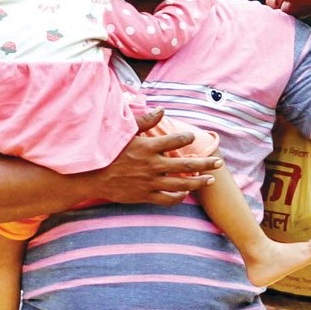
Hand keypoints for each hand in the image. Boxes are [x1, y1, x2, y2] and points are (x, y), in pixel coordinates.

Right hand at [89, 109, 220, 205]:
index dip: (187, 138)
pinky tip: (185, 193)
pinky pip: (167, 199)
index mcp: (148, 147)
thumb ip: (145, 121)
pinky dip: (179, 197)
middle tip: (218, 163)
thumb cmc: (108, 151)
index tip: (192, 137)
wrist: (91, 177)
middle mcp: (152, 165)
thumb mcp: (125, 132)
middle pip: (186, 164)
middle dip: (205, 163)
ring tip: (209, 180)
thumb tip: (163, 110)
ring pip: (181, 184)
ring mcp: (149, 183)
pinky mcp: (145, 196)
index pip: (175, 140)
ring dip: (198, 182)